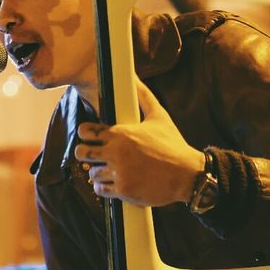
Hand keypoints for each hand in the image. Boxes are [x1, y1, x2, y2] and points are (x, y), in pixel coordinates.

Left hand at [74, 81, 203, 206]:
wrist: (188, 175)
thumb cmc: (174, 146)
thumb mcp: (160, 117)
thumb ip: (144, 97)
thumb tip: (136, 79)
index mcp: (122, 133)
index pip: (87, 131)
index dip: (85, 134)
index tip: (89, 137)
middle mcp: (117, 152)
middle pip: (81, 152)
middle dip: (85, 153)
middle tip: (93, 155)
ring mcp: (119, 172)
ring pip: (92, 173)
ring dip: (98, 172)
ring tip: (108, 170)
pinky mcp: (123, 190)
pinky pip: (101, 190)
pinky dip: (104, 187)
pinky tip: (113, 183)